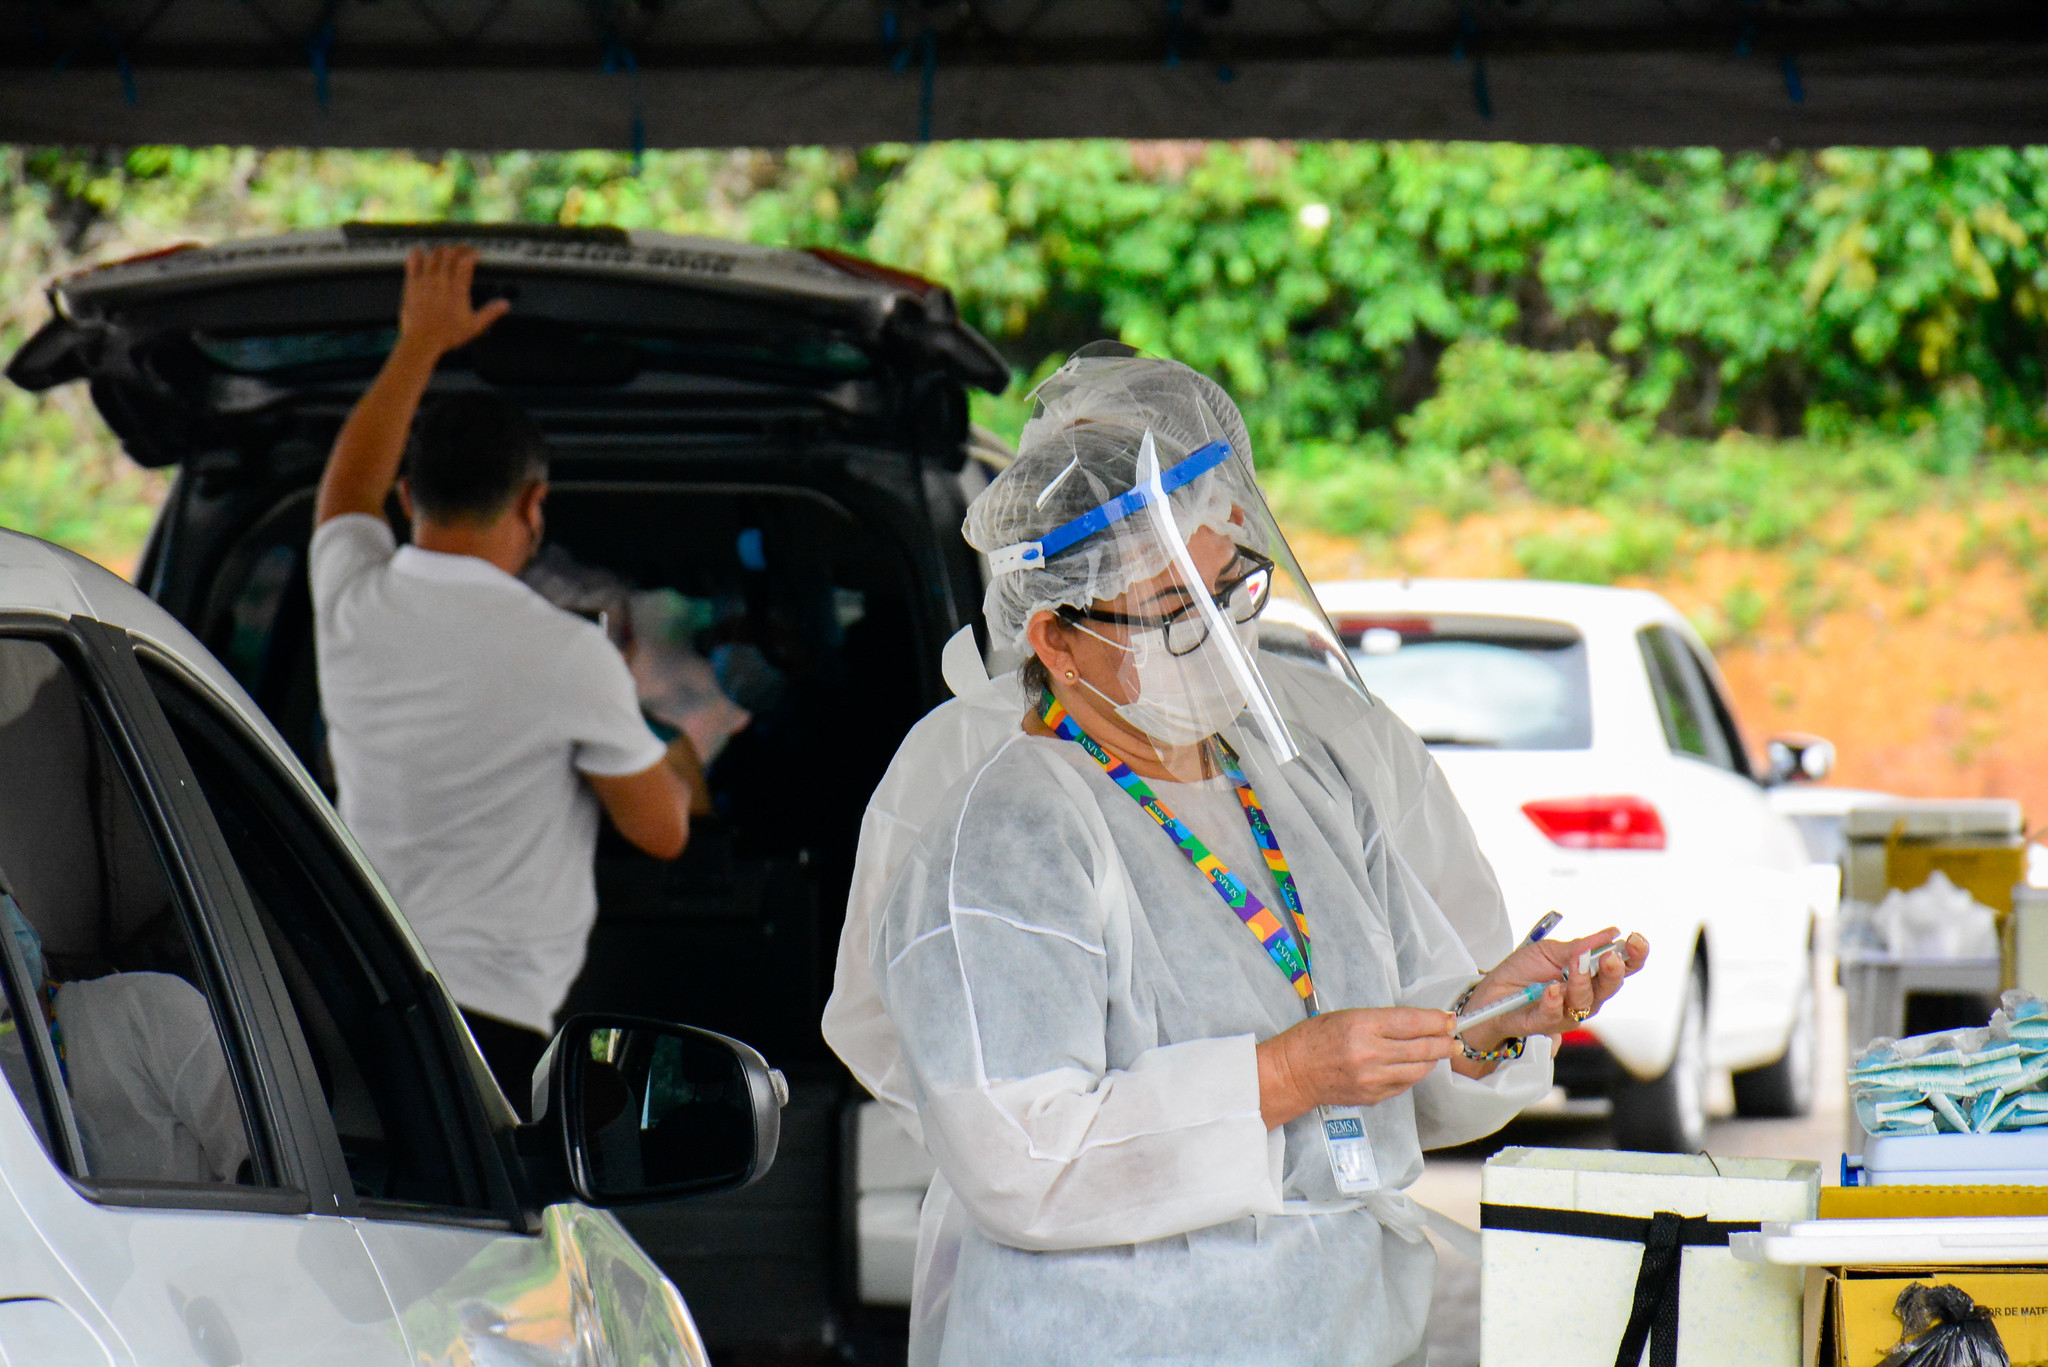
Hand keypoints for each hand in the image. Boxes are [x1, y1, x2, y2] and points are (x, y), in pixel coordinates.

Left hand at [396, 246, 509, 356]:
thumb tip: (505, 304)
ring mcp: (425, 281)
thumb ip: (490, 313)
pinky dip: (416, 254)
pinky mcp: (412, 285)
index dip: (472, 253)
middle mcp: (442, 282)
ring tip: (445, 250)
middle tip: (462, 249)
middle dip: (457, 248)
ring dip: (439, 250)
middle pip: (449, 254)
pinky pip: (413, 263)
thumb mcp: (474, 326)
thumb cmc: (447, 335)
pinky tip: (419, 251)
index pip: (465, 262)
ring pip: (432, 255)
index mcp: (458, 290)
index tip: (476, 253)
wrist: (422, 341)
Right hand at [1256, 1006, 1458, 1128]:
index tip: (1449, 1019)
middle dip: (1443, 1042)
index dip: (1435, 1020)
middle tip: (1454, 1038)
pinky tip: (1415, 1066)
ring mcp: (1373, 1079)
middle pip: (1421, 1047)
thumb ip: (1381, 1021)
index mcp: (1362, 1026)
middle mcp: (1370, 1054)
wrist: (1292, 1074)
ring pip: (1417, 1069)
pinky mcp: (1373, 1096)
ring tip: (1440, 1052)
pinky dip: (1413, 1074)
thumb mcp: (1345, 1017)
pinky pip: (1403, 1084)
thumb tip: (1414, 1023)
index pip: (1411, 1022)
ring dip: (1432, 1060)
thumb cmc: (1313, 1039)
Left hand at [1457, 927, 1648, 1055]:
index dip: (1634, 956)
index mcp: (1589, 976)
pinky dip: (1553, 1001)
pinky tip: (1553, 989)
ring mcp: (1566, 1013)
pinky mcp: (1544, 1024)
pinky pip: (1553, 1015)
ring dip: (1581, 982)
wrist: (1491, 992)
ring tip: (1576, 964)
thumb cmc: (1523, 971)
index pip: (1620, 968)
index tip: (1637, 939)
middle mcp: (1584, 997)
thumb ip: (1578, 946)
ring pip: (1584, 1002)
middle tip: (1611, 956)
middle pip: (1609, 988)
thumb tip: (1611, 933)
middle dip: (1614, 971)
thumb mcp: (1549, 951)